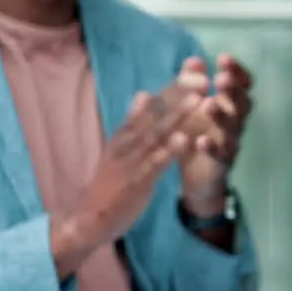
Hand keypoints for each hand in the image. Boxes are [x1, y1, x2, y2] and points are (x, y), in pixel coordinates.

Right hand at [54, 77, 205, 272]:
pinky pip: (154, 164)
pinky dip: (169, 151)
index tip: (197, 71)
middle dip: (180, 94)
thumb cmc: (110, 183)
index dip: (175, 87)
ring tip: (198, 99)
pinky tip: (185, 139)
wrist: (87, 219)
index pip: (153, 104)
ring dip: (178, 116)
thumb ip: (135, 122)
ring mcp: (131, 161)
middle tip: (204, 77)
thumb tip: (143, 94)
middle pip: (156, 113)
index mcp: (127, 133)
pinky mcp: (135, 182)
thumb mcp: (121, 147)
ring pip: (157, 134)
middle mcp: (128, 142)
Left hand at [178, 54, 253, 213]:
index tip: (223, 58)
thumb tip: (194, 60)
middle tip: (220, 79)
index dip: (236, 71)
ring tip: (208, 105)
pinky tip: (200, 141)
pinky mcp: (222, 163)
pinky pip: (220, 154)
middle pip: (242, 102)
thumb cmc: (197, 133)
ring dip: (222, 115)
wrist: (197, 176)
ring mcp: (231, 142)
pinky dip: (211, 147)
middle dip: (232, 89)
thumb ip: (193, 83)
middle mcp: (235, 121)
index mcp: (229, 104)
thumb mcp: (191, 107)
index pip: (241, 84)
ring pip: (233, 127)